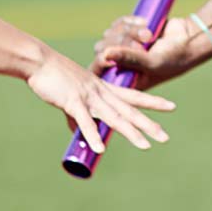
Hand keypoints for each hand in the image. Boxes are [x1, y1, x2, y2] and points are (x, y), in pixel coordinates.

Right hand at [27, 47, 173, 155]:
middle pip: (130, 111)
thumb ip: (78, 116)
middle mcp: (101, 93)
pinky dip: (93, 136)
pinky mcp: (73, 102)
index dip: (153, 101)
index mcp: (104, 89)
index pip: (134, 96)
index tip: (172, 106)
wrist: (39, 61)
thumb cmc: (55, 76)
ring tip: (145, 146)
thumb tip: (79, 133)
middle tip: (165, 137)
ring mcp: (89, 97)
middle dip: (148, 125)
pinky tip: (101, 148)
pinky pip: (86, 122)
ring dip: (130, 133)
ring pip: (114, 118)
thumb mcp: (72, 96)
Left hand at [93, 12, 211, 87]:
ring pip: (110, 33)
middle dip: (122, 43)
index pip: (97, 72)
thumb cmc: (174, 59)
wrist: (190, 38)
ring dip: (130, 31)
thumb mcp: (152, 62)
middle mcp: (121, 63)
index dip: (99, 62)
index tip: (109, 56)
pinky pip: (118, 22)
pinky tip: (146, 23)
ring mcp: (124, 45)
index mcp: (124, 79)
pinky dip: (131, 21)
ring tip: (150, 35)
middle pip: (102, 48)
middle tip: (142, 44)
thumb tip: (105, 54)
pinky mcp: (129, 30)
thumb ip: (129, 58)